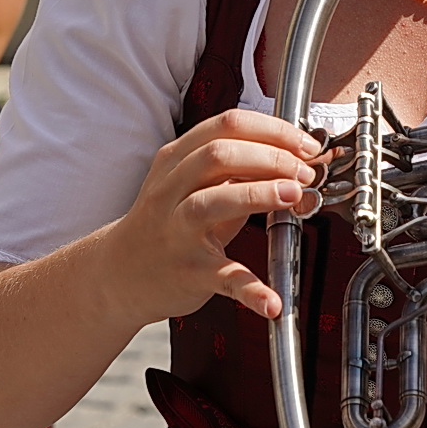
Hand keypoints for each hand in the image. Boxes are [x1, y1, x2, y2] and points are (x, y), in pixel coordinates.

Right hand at [103, 108, 320, 324]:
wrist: (120, 274)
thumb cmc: (169, 221)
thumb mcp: (193, 184)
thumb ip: (238, 169)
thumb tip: (298, 160)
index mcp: (177, 159)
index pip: (227, 126)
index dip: (273, 130)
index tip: (307, 144)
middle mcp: (170, 190)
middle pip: (219, 155)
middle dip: (271, 157)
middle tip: (306, 171)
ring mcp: (175, 231)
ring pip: (211, 202)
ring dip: (258, 194)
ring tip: (294, 196)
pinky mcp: (187, 273)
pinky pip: (221, 278)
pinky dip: (250, 289)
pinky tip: (272, 301)